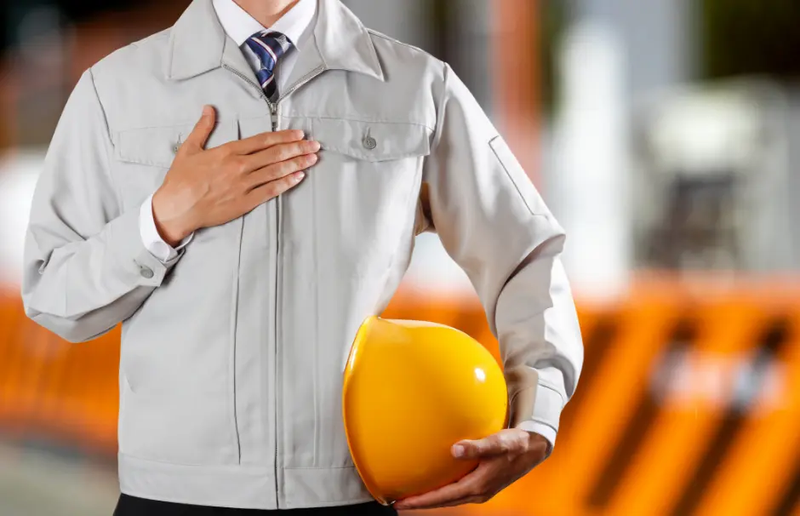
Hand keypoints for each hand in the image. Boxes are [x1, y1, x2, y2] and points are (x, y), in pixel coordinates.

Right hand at [152, 105, 319, 245]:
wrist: (177, 207)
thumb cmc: (180, 179)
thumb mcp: (189, 148)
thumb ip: (203, 128)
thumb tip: (208, 108)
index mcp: (228, 151)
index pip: (263, 140)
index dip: (284, 136)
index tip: (299, 133)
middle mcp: (240, 166)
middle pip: (275, 154)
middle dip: (298, 148)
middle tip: (315, 145)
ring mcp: (244, 184)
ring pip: (276, 171)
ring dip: (297, 164)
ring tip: (313, 159)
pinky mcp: (245, 202)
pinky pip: (271, 191)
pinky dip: (286, 183)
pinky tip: (299, 177)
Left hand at [394, 429, 548, 509]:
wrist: (533, 449)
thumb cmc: (516, 444)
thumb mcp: (498, 442)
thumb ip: (477, 446)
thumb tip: (455, 450)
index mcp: (478, 486)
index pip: (443, 497)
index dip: (422, 501)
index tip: (402, 503)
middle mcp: (477, 491)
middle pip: (443, 501)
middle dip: (421, 503)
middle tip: (398, 502)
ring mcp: (479, 489)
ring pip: (449, 497)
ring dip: (430, 498)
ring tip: (411, 495)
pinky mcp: (481, 483)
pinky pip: (455, 490)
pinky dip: (441, 490)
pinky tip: (433, 480)